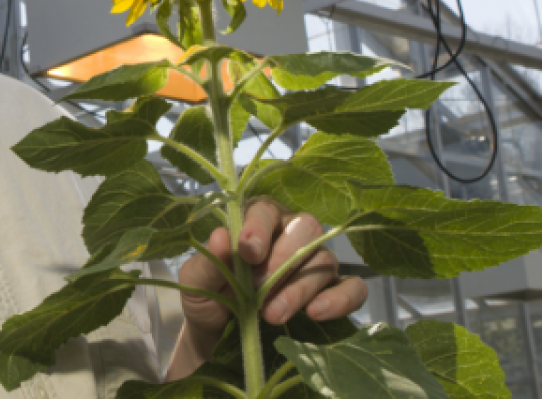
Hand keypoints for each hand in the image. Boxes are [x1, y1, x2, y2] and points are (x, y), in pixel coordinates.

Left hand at [165, 200, 367, 378]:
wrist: (218, 339)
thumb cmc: (207, 298)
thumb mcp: (195, 282)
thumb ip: (210, 261)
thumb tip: (222, 236)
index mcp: (255, 222)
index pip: (266, 209)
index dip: (259, 227)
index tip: (248, 252)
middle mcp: (290, 236)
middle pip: (305, 227)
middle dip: (283, 258)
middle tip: (260, 289)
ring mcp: (315, 264)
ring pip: (325, 260)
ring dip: (300, 287)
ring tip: (273, 315)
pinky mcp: (334, 293)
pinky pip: (353, 288)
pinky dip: (339, 299)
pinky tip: (315, 313)